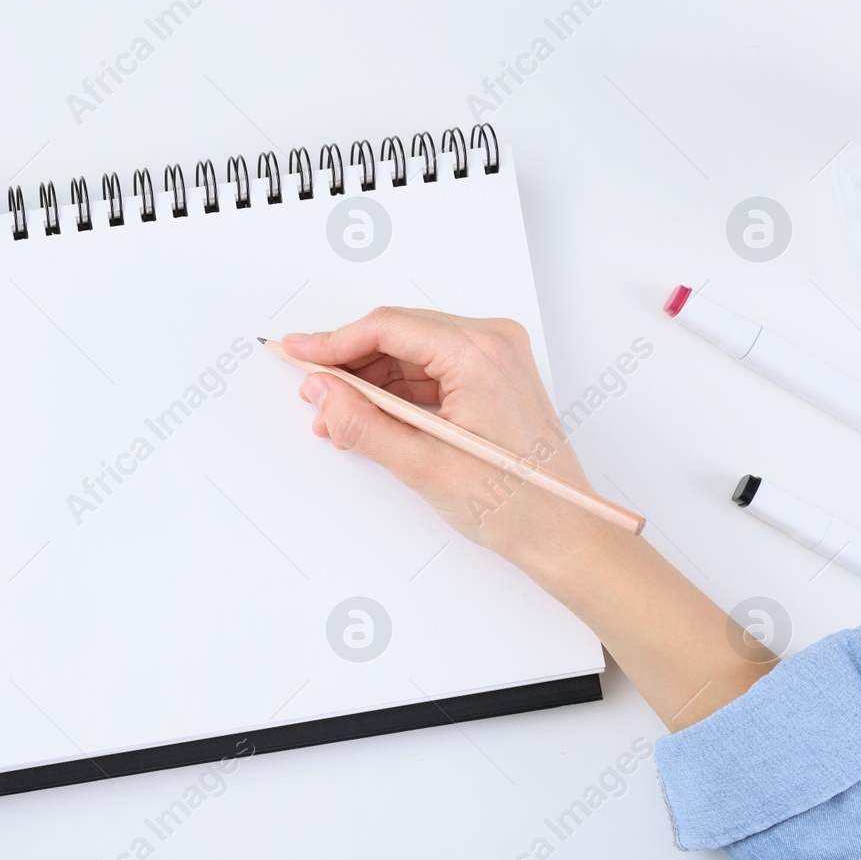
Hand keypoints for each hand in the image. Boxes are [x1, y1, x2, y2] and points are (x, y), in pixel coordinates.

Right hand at [280, 307, 601, 567]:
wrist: (563, 531)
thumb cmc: (515, 504)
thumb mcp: (424, 467)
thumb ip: (363, 425)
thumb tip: (322, 393)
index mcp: (479, 355)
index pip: (387, 327)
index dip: (333, 341)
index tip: (297, 352)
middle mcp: (492, 343)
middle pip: (397, 333)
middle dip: (348, 362)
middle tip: (311, 389)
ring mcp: (495, 357)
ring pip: (410, 351)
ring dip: (369, 379)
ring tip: (337, 416)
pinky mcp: (491, 376)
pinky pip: (429, 368)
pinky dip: (395, 390)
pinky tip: (369, 417)